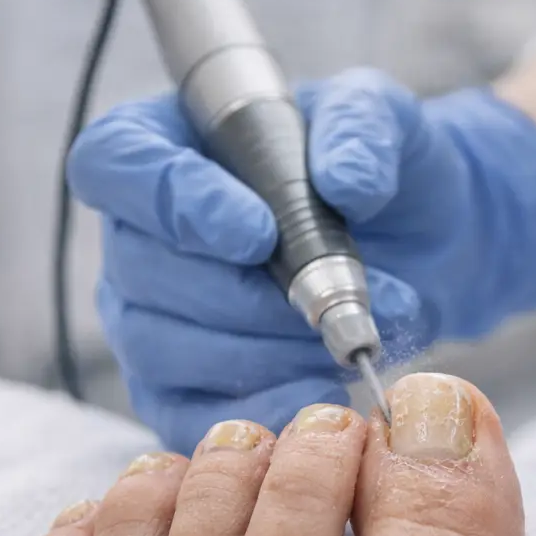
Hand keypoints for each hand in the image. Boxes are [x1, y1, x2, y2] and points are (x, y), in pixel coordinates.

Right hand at [67, 69, 535, 450]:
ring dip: (263, 353)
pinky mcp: (177, 391)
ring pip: (164, 349)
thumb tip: (348, 183)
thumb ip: (362, 128)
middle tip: (328, 303)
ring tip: (345, 343)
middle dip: (243, 298)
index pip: (116, 163)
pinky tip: (321, 398)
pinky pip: (188, 414)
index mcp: (160, 144)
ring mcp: (148, 318)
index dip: (175, 203)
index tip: (258, 232)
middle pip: (140, 271)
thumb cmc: (379, 172)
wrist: (419, 250)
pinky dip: (261, 408)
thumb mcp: (383, 120)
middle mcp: (136, 235)